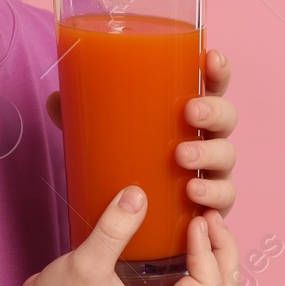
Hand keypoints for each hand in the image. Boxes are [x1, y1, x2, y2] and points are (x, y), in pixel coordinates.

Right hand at [15, 184, 239, 285]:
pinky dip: (192, 254)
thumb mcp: (86, 264)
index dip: (207, 251)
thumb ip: (114, 229)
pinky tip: (179, 228)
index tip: (193, 221)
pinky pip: (184, 276)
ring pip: (205, 285)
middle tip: (209, 217)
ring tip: (200, 220)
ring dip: (211, 253)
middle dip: (222, 253)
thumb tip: (139, 192)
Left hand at [44, 47, 240, 219]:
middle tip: (189, 111)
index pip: (212, 85)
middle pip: (227, 117)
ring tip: (182, 156)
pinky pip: (224, 201)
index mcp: (189, 113)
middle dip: (214, 110)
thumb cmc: (127, 166)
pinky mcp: (209, 207)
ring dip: (210, 152)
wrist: (132, 228)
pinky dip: (215, 195)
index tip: (210, 57)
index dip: (218, 70)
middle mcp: (206, 139)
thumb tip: (56, 99)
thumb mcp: (101, 139)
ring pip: (227, 157)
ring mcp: (211, 173)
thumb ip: (80, 118)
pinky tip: (194, 194)